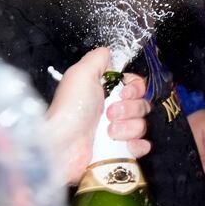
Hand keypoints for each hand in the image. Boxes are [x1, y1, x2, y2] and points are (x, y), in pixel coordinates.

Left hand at [45, 48, 150, 185]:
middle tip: (109, 113)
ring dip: (128, 127)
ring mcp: (118, 133)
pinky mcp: (120, 153)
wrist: (63, 145)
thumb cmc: (71, 108)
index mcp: (106, 92)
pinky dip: (135, 145)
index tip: (124, 92)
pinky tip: (122, 144)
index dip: (135, 88)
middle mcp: (114, 111)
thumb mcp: (81, 73)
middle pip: (142, 105)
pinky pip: (142, 146)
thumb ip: (98, 58)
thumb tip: (109, 53)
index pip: (137, 86)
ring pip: (142, 125)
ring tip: (108, 132)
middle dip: (129, 108)